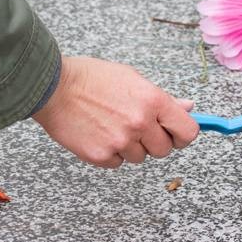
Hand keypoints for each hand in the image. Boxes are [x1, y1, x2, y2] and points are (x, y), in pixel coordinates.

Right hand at [33, 56, 199, 167]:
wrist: (53, 88)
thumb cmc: (90, 78)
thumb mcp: (131, 78)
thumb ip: (162, 98)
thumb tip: (187, 107)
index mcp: (152, 100)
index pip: (187, 131)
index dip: (182, 134)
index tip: (175, 133)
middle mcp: (140, 123)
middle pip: (164, 150)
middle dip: (154, 141)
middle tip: (136, 126)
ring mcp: (120, 142)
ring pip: (140, 158)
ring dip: (130, 147)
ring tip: (111, 125)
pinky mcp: (101, 156)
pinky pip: (118, 163)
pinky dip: (111, 153)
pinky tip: (99, 133)